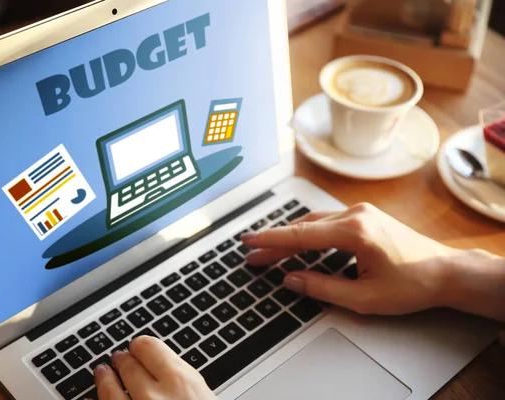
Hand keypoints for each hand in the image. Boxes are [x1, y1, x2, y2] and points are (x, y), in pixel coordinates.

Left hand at [93, 336, 215, 399]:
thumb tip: (166, 369)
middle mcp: (153, 397)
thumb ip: (184, 382)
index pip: (149, 347)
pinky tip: (92, 398)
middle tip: (119, 357)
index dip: (141, 345)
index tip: (139, 346)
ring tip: (102, 372)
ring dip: (104, 379)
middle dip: (123, 360)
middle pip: (129, 366)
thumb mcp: (206, 397)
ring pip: (109, 390)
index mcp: (181, 383)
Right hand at [242, 203, 468, 315]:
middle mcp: (355, 214)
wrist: (446, 271)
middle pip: (304, 227)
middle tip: (253, 257)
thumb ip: (322, 288)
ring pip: (314, 223)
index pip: (300, 234)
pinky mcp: (365, 216)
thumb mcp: (363, 298)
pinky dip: (309, 234)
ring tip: (270, 255)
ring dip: (291, 238)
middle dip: (276, 243)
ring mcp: (361, 212)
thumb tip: (291, 279)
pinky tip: (299, 245)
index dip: (270, 240)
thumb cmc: (412, 285)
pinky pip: (327, 222)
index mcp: (354, 232)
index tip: (248, 241)